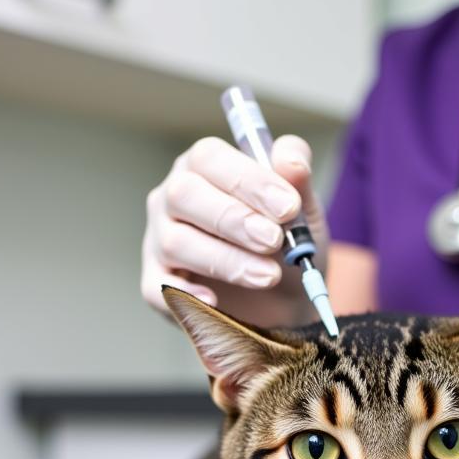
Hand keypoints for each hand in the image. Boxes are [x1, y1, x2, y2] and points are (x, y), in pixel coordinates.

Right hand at [141, 135, 328, 312]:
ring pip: (176, 242)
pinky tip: (216, 301)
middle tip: (274, 241)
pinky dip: (187, 294)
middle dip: (233, 219)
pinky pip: (159, 286)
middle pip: (183, 194)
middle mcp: (173, 197)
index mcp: (204, 166)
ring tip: (268, 276)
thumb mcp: (301, 210)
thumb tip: (292, 161)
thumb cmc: (285, 243)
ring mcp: (159, 239)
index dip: (248, 180)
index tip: (288, 207)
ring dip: (226, 260)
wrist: (283, 300)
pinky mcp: (157, 281)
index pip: (210, 157)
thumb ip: (298, 178)